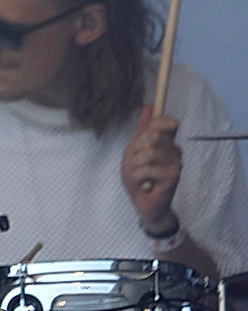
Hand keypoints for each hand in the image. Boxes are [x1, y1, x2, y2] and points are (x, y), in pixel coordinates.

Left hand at [121, 107, 181, 228]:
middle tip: (136, 163)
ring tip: (139, 175)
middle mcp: (175, 150)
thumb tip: (149, 106)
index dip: (155, 124)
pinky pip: (146, 169)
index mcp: (167, 142)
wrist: (144, 203)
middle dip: (135, 150)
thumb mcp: (134, 150)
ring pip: (147, 152)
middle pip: (153, 135)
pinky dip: (138, 177)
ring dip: (135, 166)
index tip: (143, 137)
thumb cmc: (139, 177)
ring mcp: (176, 163)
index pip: (167, 122)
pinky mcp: (173, 176)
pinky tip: (144, 184)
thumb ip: (142, 129)